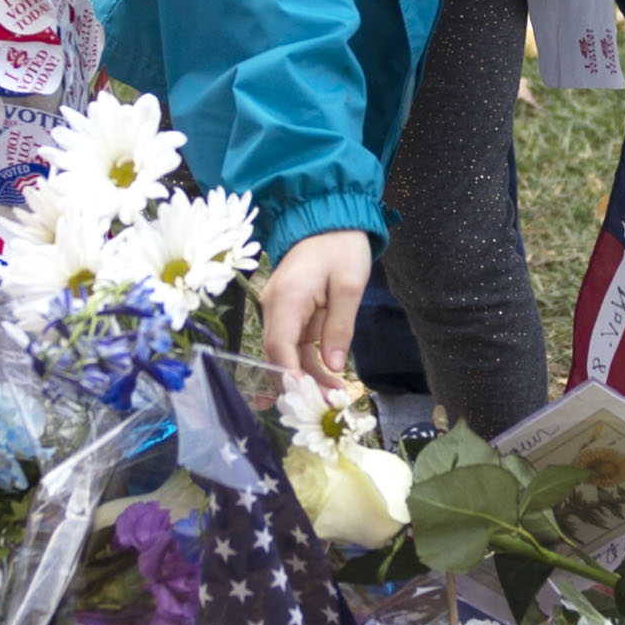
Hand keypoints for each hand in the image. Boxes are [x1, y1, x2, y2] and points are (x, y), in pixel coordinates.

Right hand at [260, 229, 374, 391]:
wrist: (330, 218)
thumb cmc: (341, 246)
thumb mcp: (350, 285)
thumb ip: (339, 326)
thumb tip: (333, 366)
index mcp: (287, 298)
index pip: (278, 346)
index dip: (288, 376)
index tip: (305, 401)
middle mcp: (274, 306)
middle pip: (277, 355)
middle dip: (298, 384)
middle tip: (327, 406)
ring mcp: (279, 310)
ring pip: (286, 354)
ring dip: (307, 377)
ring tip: (336, 396)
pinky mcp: (289, 313)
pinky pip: (295, 345)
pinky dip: (309, 363)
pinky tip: (330, 379)